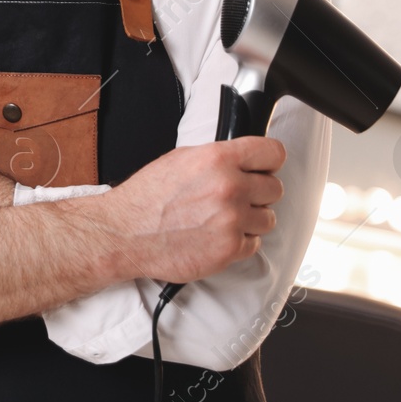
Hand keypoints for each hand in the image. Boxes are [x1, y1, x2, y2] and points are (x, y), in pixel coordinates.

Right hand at [98, 137, 285, 283]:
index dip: (269, 162)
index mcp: (218, 159)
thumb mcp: (180, 159)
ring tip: (223, 220)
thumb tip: (243, 161)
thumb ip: (218, 158)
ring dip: (251, 220)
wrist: (126, 233)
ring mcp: (232, 220)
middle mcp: (229, 187)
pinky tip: (216, 236)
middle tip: (237, 198)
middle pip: (275, 188)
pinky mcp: (230, 248)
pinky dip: (238, 242)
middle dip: (258, 194)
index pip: (273, 153)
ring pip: (269, 219)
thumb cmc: (148, 198)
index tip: (264, 168)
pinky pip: (254, 244)